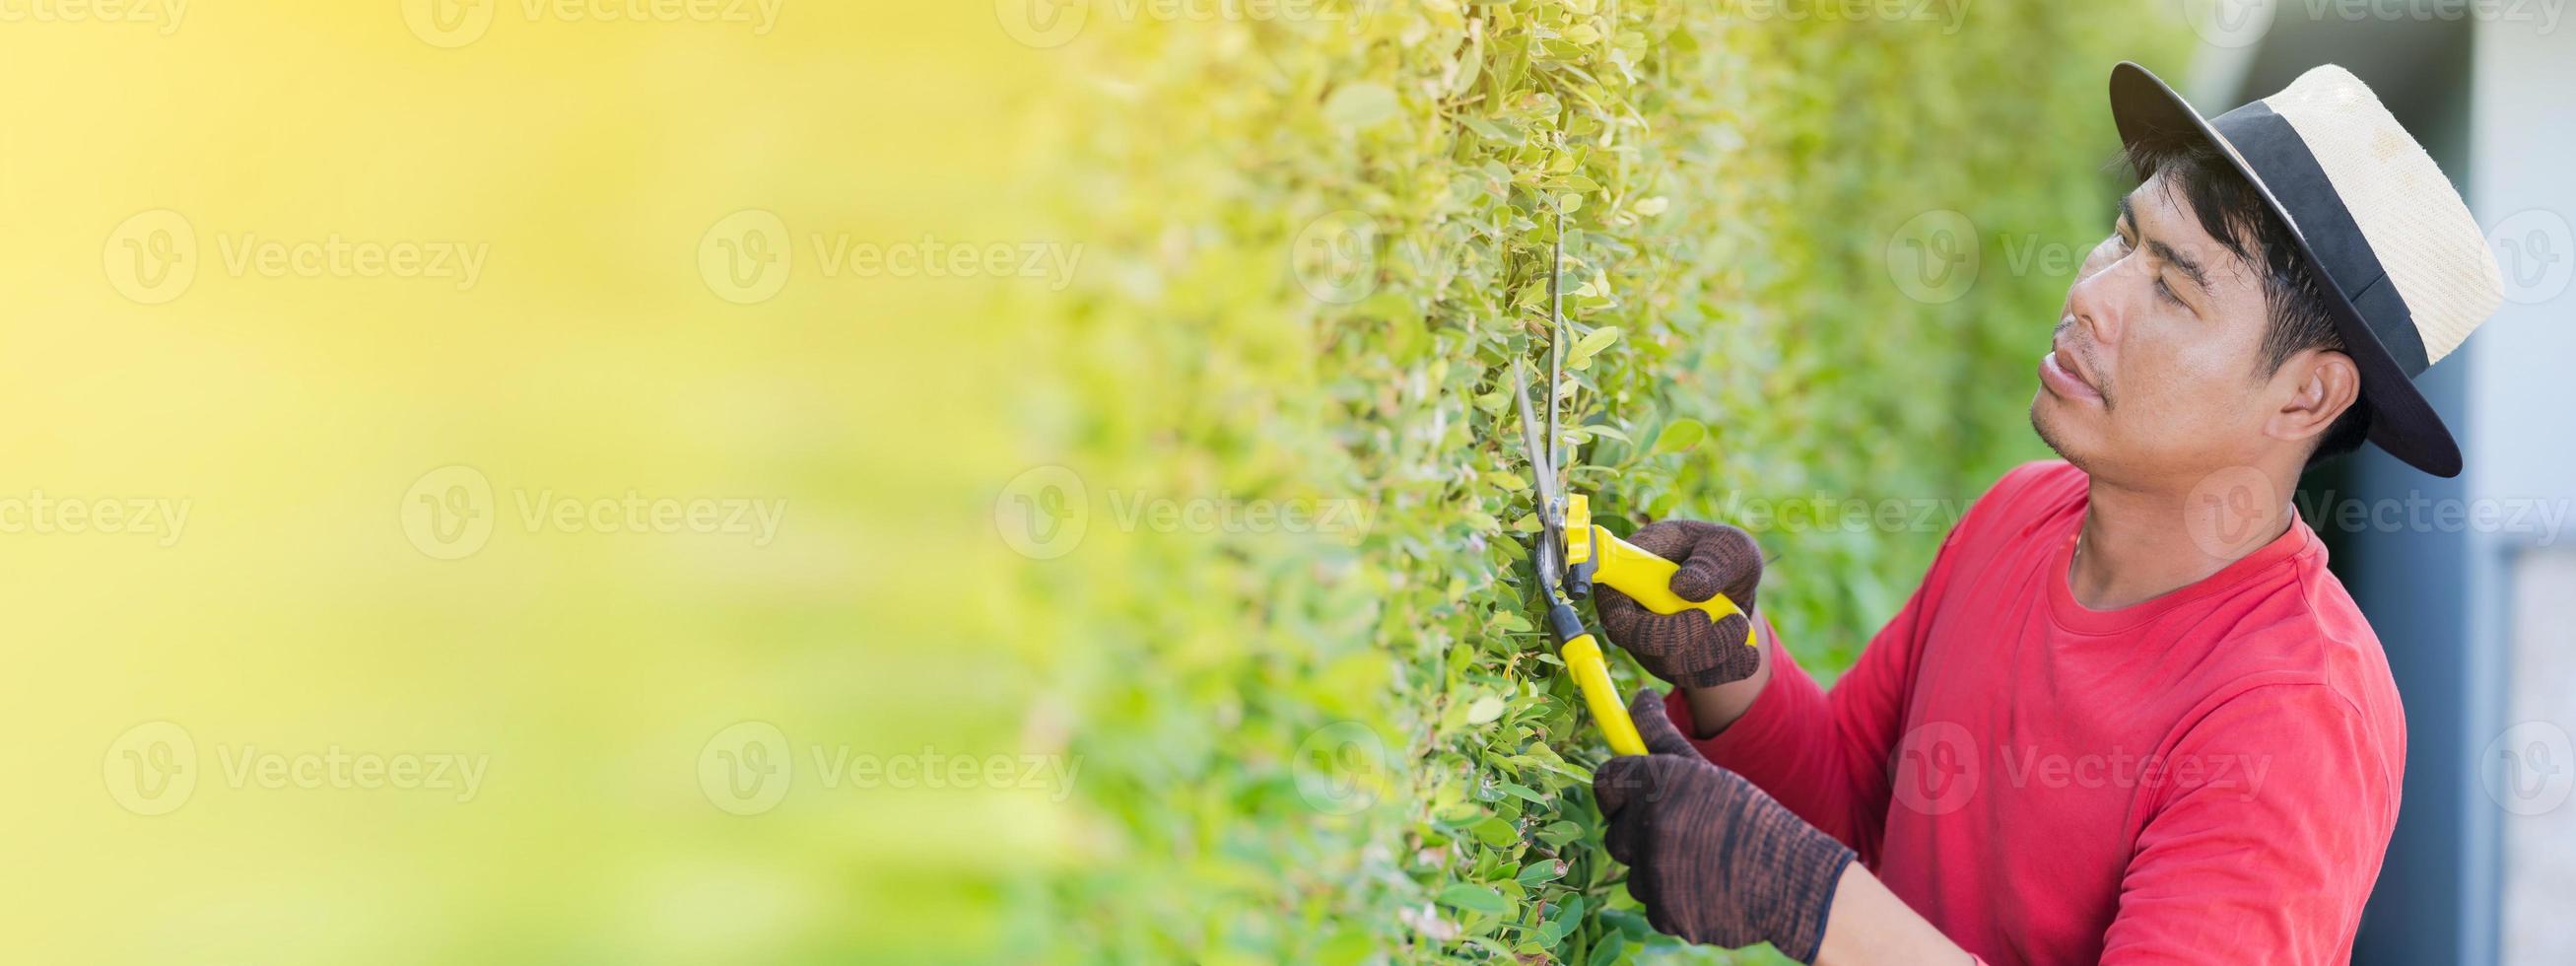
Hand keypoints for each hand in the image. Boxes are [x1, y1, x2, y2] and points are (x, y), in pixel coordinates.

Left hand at [1593, 689, 1854, 962]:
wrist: (1791, 881)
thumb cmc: (1748, 818)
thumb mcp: (1706, 771)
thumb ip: (1662, 736)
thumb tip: (1639, 697)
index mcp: (1658, 783)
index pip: (1605, 779)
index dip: (1617, 787)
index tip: (1632, 792)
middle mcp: (1649, 825)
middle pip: (1614, 829)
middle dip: (1638, 830)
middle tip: (1682, 828)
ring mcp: (1654, 873)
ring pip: (1633, 868)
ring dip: (1657, 865)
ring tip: (1703, 858)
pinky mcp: (1663, 912)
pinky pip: (1652, 900)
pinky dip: (1673, 897)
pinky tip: (1708, 885)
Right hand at [1595, 520, 1763, 686]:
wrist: (1733, 583)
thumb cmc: (1719, 553)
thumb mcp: (1727, 544)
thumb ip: (1711, 559)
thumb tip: (1685, 586)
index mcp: (1628, 573)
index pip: (1614, 609)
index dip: (1645, 623)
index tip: (1697, 614)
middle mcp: (1631, 613)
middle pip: (1639, 643)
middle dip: (1689, 639)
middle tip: (1732, 620)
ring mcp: (1649, 644)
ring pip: (1671, 665)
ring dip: (1715, 650)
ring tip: (1742, 625)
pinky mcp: (1673, 665)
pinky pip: (1695, 679)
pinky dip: (1727, 669)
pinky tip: (1748, 654)